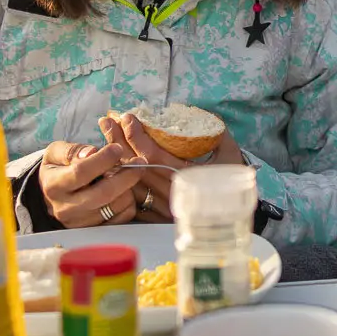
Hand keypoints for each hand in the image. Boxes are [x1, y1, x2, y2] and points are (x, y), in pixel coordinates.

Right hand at [38, 141, 144, 227]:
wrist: (50, 197)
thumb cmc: (58, 170)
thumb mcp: (56, 154)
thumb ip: (73, 150)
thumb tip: (92, 152)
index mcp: (54, 185)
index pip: (81, 172)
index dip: (104, 159)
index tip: (118, 148)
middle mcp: (65, 208)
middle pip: (103, 193)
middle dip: (126, 175)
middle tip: (139, 162)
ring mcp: (80, 222)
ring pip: (116, 206)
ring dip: (128, 188)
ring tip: (126, 176)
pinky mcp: (95, 230)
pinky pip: (122, 218)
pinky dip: (129, 203)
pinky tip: (123, 191)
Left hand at [97, 112, 247, 222]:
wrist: (232, 218)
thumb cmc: (232, 183)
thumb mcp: (230, 156)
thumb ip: (216, 136)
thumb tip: (202, 118)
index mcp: (186, 177)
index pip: (154, 154)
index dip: (137, 135)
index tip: (128, 117)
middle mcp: (170, 192)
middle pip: (136, 166)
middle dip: (118, 141)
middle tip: (106, 121)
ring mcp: (160, 206)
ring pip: (130, 181)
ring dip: (114, 158)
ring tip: (104, 136)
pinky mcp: (156, 215)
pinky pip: (132, 196)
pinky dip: (119, 179)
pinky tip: (110, 164)